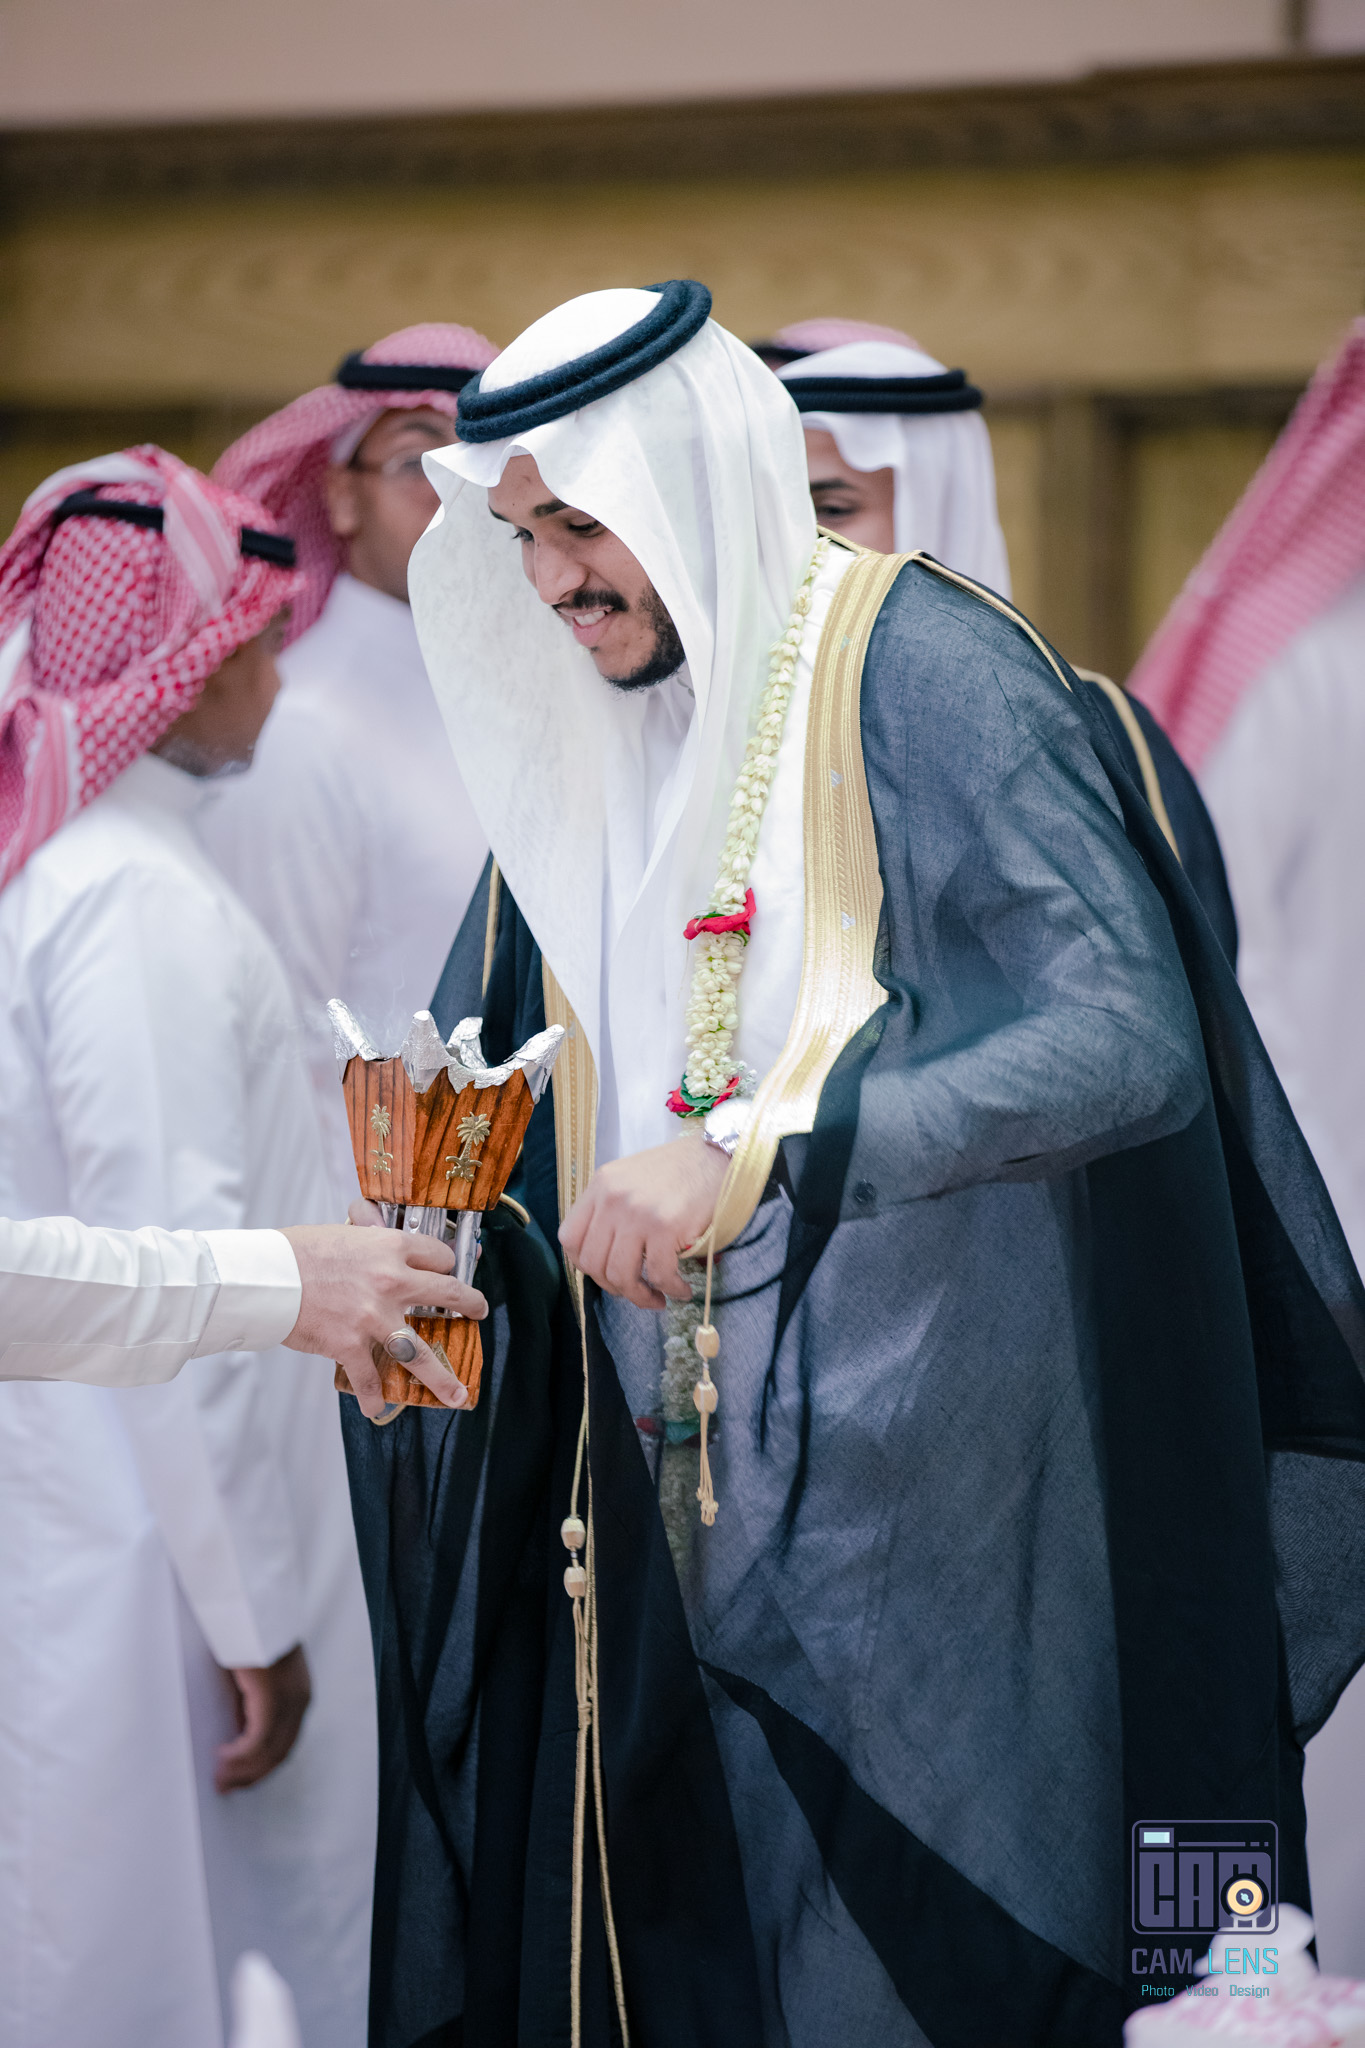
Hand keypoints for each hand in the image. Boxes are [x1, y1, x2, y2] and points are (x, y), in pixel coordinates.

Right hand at [215, 1643, 311, 1793]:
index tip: (240, 1778)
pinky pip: (258, 1738)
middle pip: (280, 1752)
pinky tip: (222, 1758)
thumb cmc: (248, 1632)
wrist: (251, 1603)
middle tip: (225, 1787)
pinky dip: (240, 1755)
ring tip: (220, 1779)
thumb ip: (253, 1701)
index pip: (286, 1742)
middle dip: (252, 1775)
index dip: (262, 1766)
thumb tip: (240, 1730)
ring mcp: (289, 1698)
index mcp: (299, 1694)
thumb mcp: (254, 1675)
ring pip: (270, 1750)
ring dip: (244, 1770)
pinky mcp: (272, 1695)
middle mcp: (300, 1699)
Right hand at [279, 1221, 486, 1420]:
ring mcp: (373, 1317)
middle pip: (448, 1295)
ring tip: (456, 1393)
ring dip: (441, 1377)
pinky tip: (376, 1409)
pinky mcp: (351, 1345)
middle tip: (478, 1312)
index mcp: (390, 1248)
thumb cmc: (298, 1251)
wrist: (268, 1277)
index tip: (445, 1272)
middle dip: (470, 1305)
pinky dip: (372, 1398)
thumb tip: (376, 1227)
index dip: (444, 1265)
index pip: (437, 1257)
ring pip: (419, 1353)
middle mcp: (391, 1282)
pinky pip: (369, 1378)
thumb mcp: (343, 1233)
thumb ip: (368, 1237)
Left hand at [559, 1128, 727, 1309]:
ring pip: (620, 1274)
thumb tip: (606, 1256)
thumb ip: (612, 1208)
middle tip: (635, 1291)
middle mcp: (612, 1198)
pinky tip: (681, 1289)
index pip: (569, 1238)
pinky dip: (670, 1289)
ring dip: (639, 1296)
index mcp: (601, 1185)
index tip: (604, 1274)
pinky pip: (658, 1274)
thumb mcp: (631, 1179)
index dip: (584, 1265)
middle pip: (592, 1263)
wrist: (717, 1154)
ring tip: (657, 1298)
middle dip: (613, 1287)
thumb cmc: (679, 1170)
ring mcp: (637, 1213)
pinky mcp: (665, 1226)